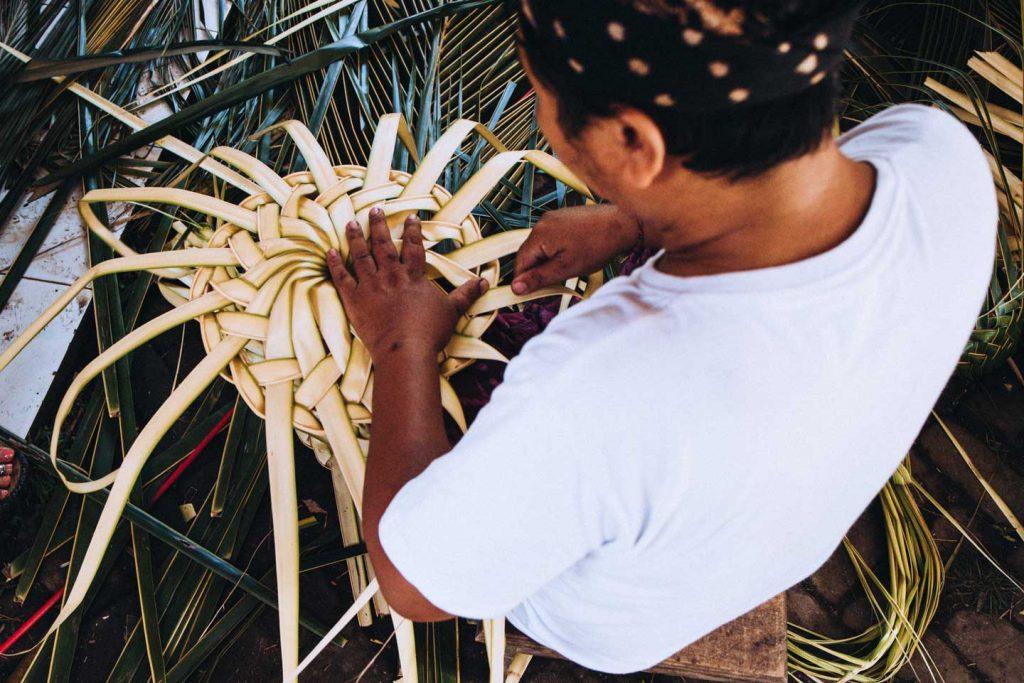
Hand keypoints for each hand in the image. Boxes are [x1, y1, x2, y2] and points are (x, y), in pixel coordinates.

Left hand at [327, 207, 488, 359]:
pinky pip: (341, 278)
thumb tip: (485, 281)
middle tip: (374, 209)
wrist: (405, 351)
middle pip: (383, 244)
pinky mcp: (354, 300)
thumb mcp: (452, 311)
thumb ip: (466, 294)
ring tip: (351, 223)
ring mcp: (370, 286)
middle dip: (379, 225)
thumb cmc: (429, 332)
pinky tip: (329, 250)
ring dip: (355, 237)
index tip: (410, 217)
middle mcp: (391, 276)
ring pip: (360, 255)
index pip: (413, 247)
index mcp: (413, 276)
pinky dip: (334, 263)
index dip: (413, 230)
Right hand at [512, 205, 641, 294]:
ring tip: (565, 270)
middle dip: (537, 271)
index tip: (531, 295)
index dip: (524, 281)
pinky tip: (570, 257)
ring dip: (547, 262)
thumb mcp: (565, 269)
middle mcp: (542, 223)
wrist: (622, 224)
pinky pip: (551, 238)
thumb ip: (538, 278)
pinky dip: (555, 251)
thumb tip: (515, 288)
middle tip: (552, 285)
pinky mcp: (563, 218)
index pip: (520, 263)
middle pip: (529, 254)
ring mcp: (553, 218)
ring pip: (541, 247)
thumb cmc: (596, 246)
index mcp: (539, 235)